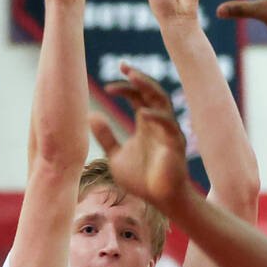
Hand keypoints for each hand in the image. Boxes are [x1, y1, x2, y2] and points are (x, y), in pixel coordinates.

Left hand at [89, 67, 188, 211]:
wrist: (160, 200)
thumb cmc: (142, 180)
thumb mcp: (115, 156)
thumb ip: (106, 136)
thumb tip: (91, 115)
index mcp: (145, 123)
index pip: (137, 96)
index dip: (126, 85)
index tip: (107, 84)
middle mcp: (157, 122)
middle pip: (151, 91)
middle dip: (139, 77)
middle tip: (123, 65)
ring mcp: (168, 131)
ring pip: (162, 101)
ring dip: (148, 88)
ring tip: (134, 78)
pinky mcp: (175, 143)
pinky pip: (168, 125)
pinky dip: (157, 117)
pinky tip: (143, 113)